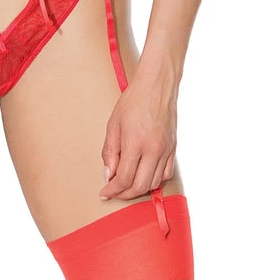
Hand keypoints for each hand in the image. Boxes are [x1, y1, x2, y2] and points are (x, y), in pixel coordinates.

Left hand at [98, 68, 177, 199]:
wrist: (157, 85)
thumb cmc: (133, 101)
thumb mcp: (113, 124)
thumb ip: (110, 152)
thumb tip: (109, 174)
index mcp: (135, 143)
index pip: (124, 178)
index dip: (113, 190)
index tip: (105, 193)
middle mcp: (153, 149)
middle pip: (140, 186)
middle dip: (125, 194)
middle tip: (114, 192)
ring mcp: (166, 150)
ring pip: (154, 183)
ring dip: (139, 189)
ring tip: (127, 185)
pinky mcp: (173, 148)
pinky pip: (166, 174)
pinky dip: (155, 181)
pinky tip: (144, 176)